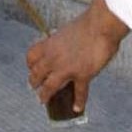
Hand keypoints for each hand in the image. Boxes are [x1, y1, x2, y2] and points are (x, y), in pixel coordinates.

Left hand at [25, 0, 128, 114]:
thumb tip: (66, 45)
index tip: (31, 68)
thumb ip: (64, 41)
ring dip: (45, 95)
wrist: (101, 24)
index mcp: (50, 43)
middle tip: (33, 86)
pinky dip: (79, 101)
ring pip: (50, 86)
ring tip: (43, 100)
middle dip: (33, 82)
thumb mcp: (68, 30)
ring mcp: (67, 68)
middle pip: (37, 73)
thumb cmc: (88, 23)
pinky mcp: (82, 75)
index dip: (30, 64)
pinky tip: (77, 108)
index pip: (32, 56)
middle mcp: (54, 57)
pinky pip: (79, 92)